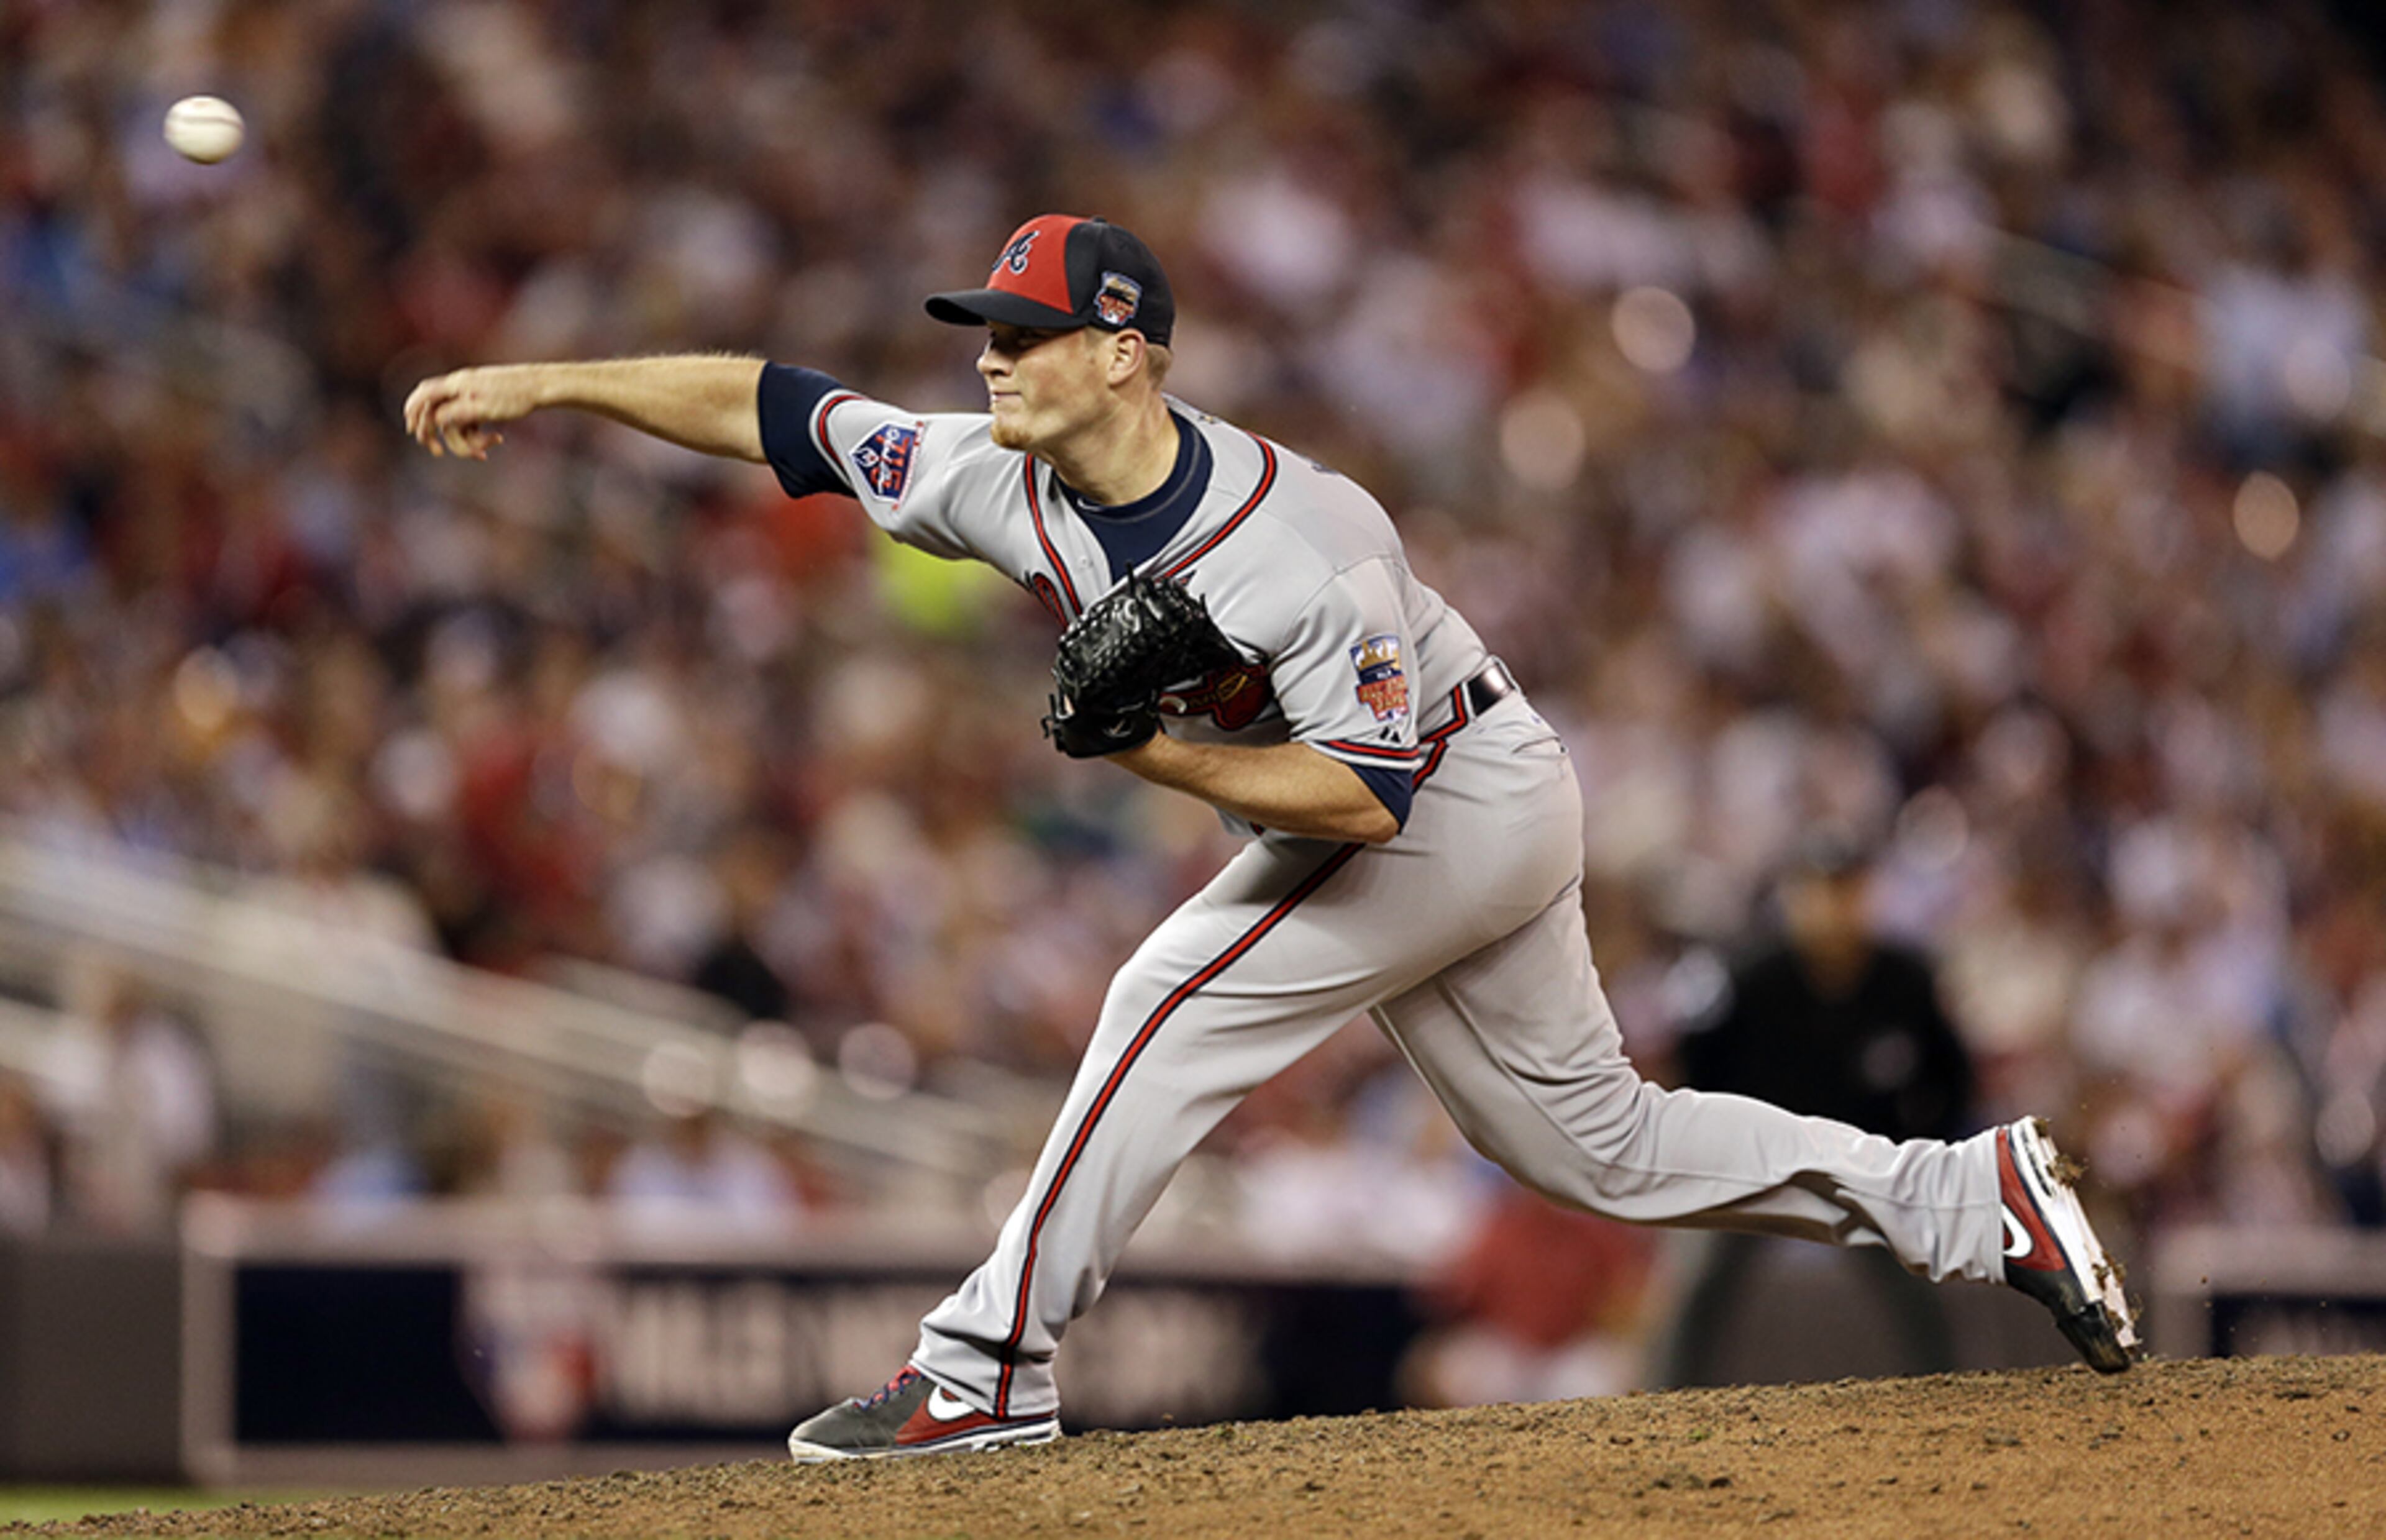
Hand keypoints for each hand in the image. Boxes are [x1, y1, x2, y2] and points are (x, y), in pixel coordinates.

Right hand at [402, 365, 544, 458]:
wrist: (542, 387)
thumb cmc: (515, 397)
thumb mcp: (483, 408)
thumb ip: (456, 413)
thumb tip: (435, 420)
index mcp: (458, 384)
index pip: (425, 395)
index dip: (414, 413)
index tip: (413, 433)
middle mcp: (462, 387)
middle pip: (436, 411)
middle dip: (437, 434)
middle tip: (438, 452)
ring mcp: (473, 395)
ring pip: (458, 421)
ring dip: (468, 439)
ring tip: (489, 447)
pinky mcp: (485, 402)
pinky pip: (472, 421)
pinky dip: (480, 434)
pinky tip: (498, 438)